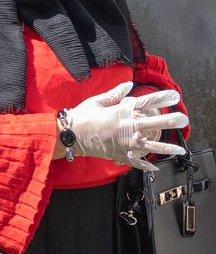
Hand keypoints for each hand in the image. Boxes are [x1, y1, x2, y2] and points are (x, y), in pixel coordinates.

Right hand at [66, 82, 187, 170]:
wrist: (69, 135)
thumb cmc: (82, 116)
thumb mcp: (98, 101)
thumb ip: (115, 93)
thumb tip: (129, 85)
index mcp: (121, 111)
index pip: (146, 103)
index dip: (162, 99)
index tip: (175, 96)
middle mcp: (126, 127)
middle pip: (153, 123)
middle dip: (170, 121)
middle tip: (184, 119)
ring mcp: (124, 142)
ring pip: (150, 146)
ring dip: (166, 148)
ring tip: (180, 150)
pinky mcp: (119, 154)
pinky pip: (135, 162)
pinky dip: (145, 166)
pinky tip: (155, 168)